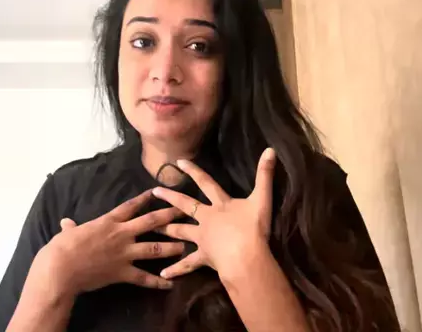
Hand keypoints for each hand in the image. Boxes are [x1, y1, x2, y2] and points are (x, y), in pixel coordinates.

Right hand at [23, 190, 184, 300]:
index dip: (145, 198)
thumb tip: (65, 222)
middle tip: (184, 211)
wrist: (61, 268)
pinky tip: (170, 284)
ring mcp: (124, 253)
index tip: (157, 191)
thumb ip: (71, 227)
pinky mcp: (123, 272)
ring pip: (154, 248)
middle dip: (169, 215)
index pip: (131, 206)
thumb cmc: (61, 248)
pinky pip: (144, 277)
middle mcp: (121, 234)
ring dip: (171, 247)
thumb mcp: (67, 233)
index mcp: (108, 221)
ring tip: (185, 246)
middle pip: (151, 221)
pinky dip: (158, 282)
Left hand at [151, 148, 275, 280]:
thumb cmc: (253, 228)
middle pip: (185, 205)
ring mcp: (202, 238)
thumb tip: (270, 150)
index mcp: (220, 205)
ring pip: (180, 232)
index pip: (205, 183)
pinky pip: (187, 264)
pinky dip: (176, 269)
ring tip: (151, 228)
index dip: (194, 171)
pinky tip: (163, 273)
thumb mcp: (263, 198)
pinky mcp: (203, 257)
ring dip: (166, 229)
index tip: (178, 162)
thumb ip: (265, 175)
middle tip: (154, 192)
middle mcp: (207, 219)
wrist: (245, 256)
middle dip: (170, 198)